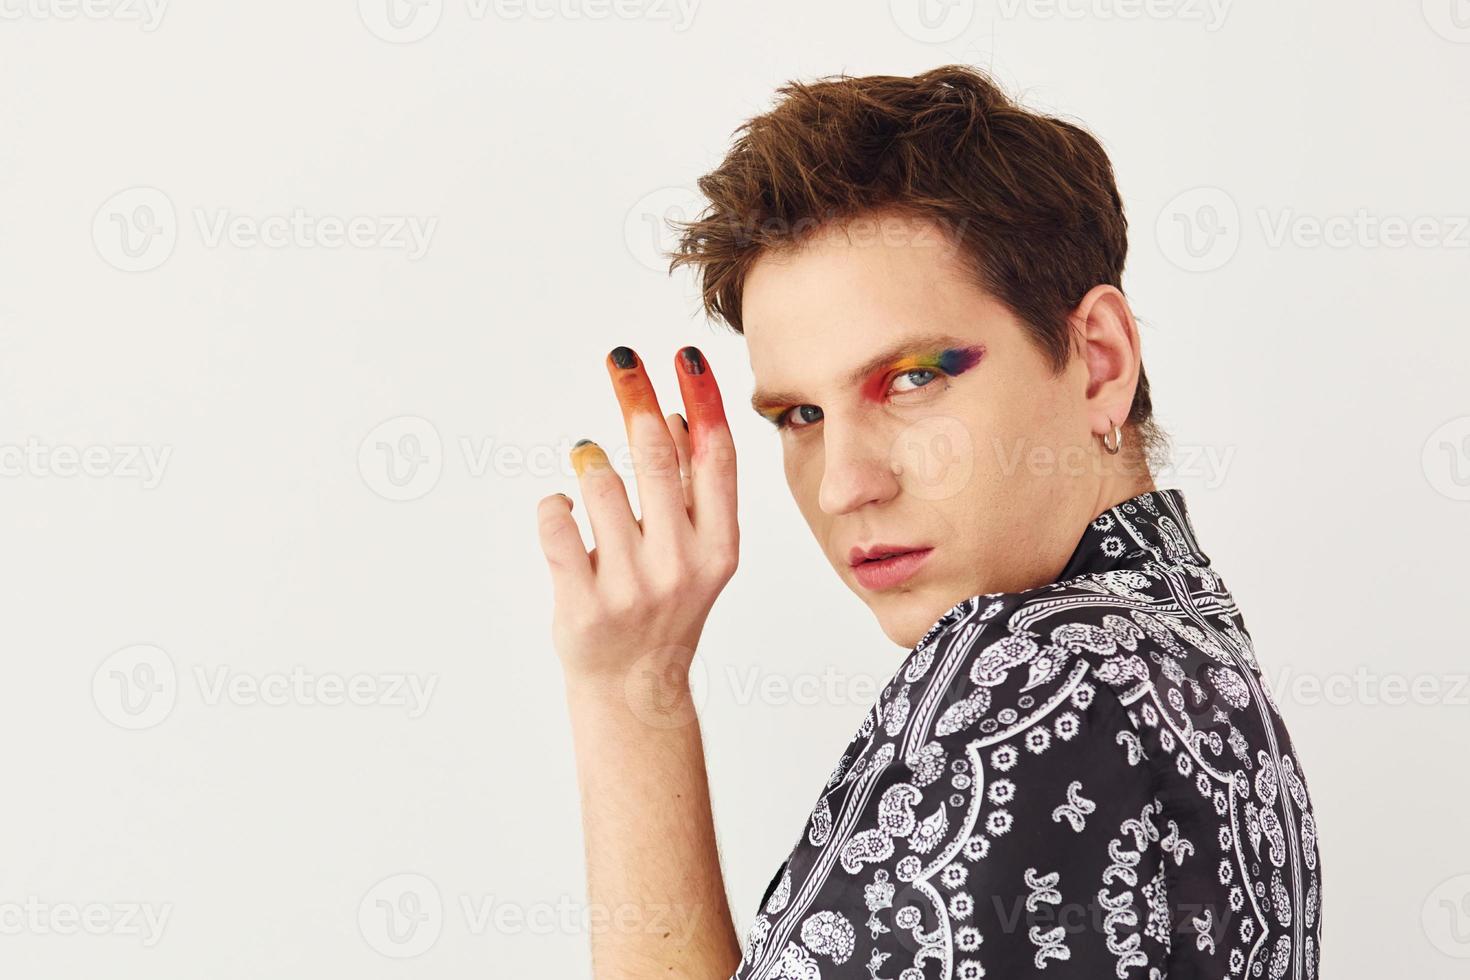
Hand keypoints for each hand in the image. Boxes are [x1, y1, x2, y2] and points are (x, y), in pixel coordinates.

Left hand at [536, 345, 738, 687]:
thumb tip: (673, 416)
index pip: (714, 456)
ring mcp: (632, 586)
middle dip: (635, 394)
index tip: (684, 356)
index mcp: (720, 546)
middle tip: (620, 359)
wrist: (635, 687)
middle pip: (655, 453)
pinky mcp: (584, 603)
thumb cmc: (665, 606)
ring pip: (598, 481)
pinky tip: (565, 515)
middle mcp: (681, 563)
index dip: (701, 398)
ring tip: (591, 483)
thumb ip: (690, 490)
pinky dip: (554, 506)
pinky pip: (556, 520)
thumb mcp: (698, 551)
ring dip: (589, 466)